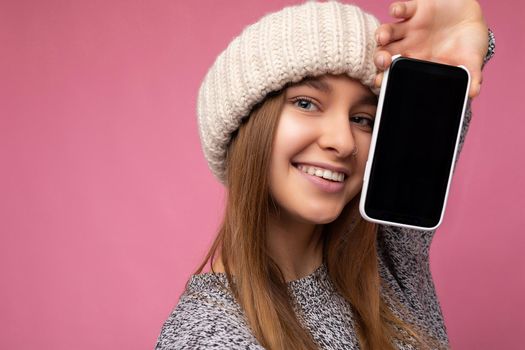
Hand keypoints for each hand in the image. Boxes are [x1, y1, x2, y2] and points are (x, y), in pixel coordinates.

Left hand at [374, 0, 488, 97]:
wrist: (474, 19)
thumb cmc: (468, 44)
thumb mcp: (471, 61)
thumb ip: (471, 76)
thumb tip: (474, 93)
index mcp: (416, 62)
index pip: (395, 72)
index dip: (384, 77)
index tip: (379, 82)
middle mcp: (408, 45)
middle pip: (385, 53)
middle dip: (380, 57)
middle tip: (382, 61)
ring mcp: (411, 27)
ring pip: (388, 31)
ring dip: (383, 34)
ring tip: (383, 37)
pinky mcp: (417, 8)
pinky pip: (403, 8)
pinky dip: (398, 9)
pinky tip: (396, 11)